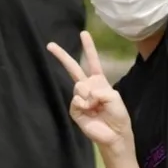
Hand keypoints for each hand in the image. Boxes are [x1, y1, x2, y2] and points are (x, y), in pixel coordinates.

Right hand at [47, 31, 131, 150]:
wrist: (114, 134)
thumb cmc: (118, 115)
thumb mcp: (114, 97)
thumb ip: (100, 89)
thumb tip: (84, 93)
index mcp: (99, 81)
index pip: (92, 61)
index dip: (88, 47)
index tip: (83, 33)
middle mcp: (88, 86)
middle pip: (73, 68)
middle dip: (62, 56)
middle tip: (50, 44)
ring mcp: (80, 98)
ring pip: (78, 86)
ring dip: (90, 95)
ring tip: (97, 106)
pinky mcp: (75, 109)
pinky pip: (76, 100)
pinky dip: (84, 104)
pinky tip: (90, 111)